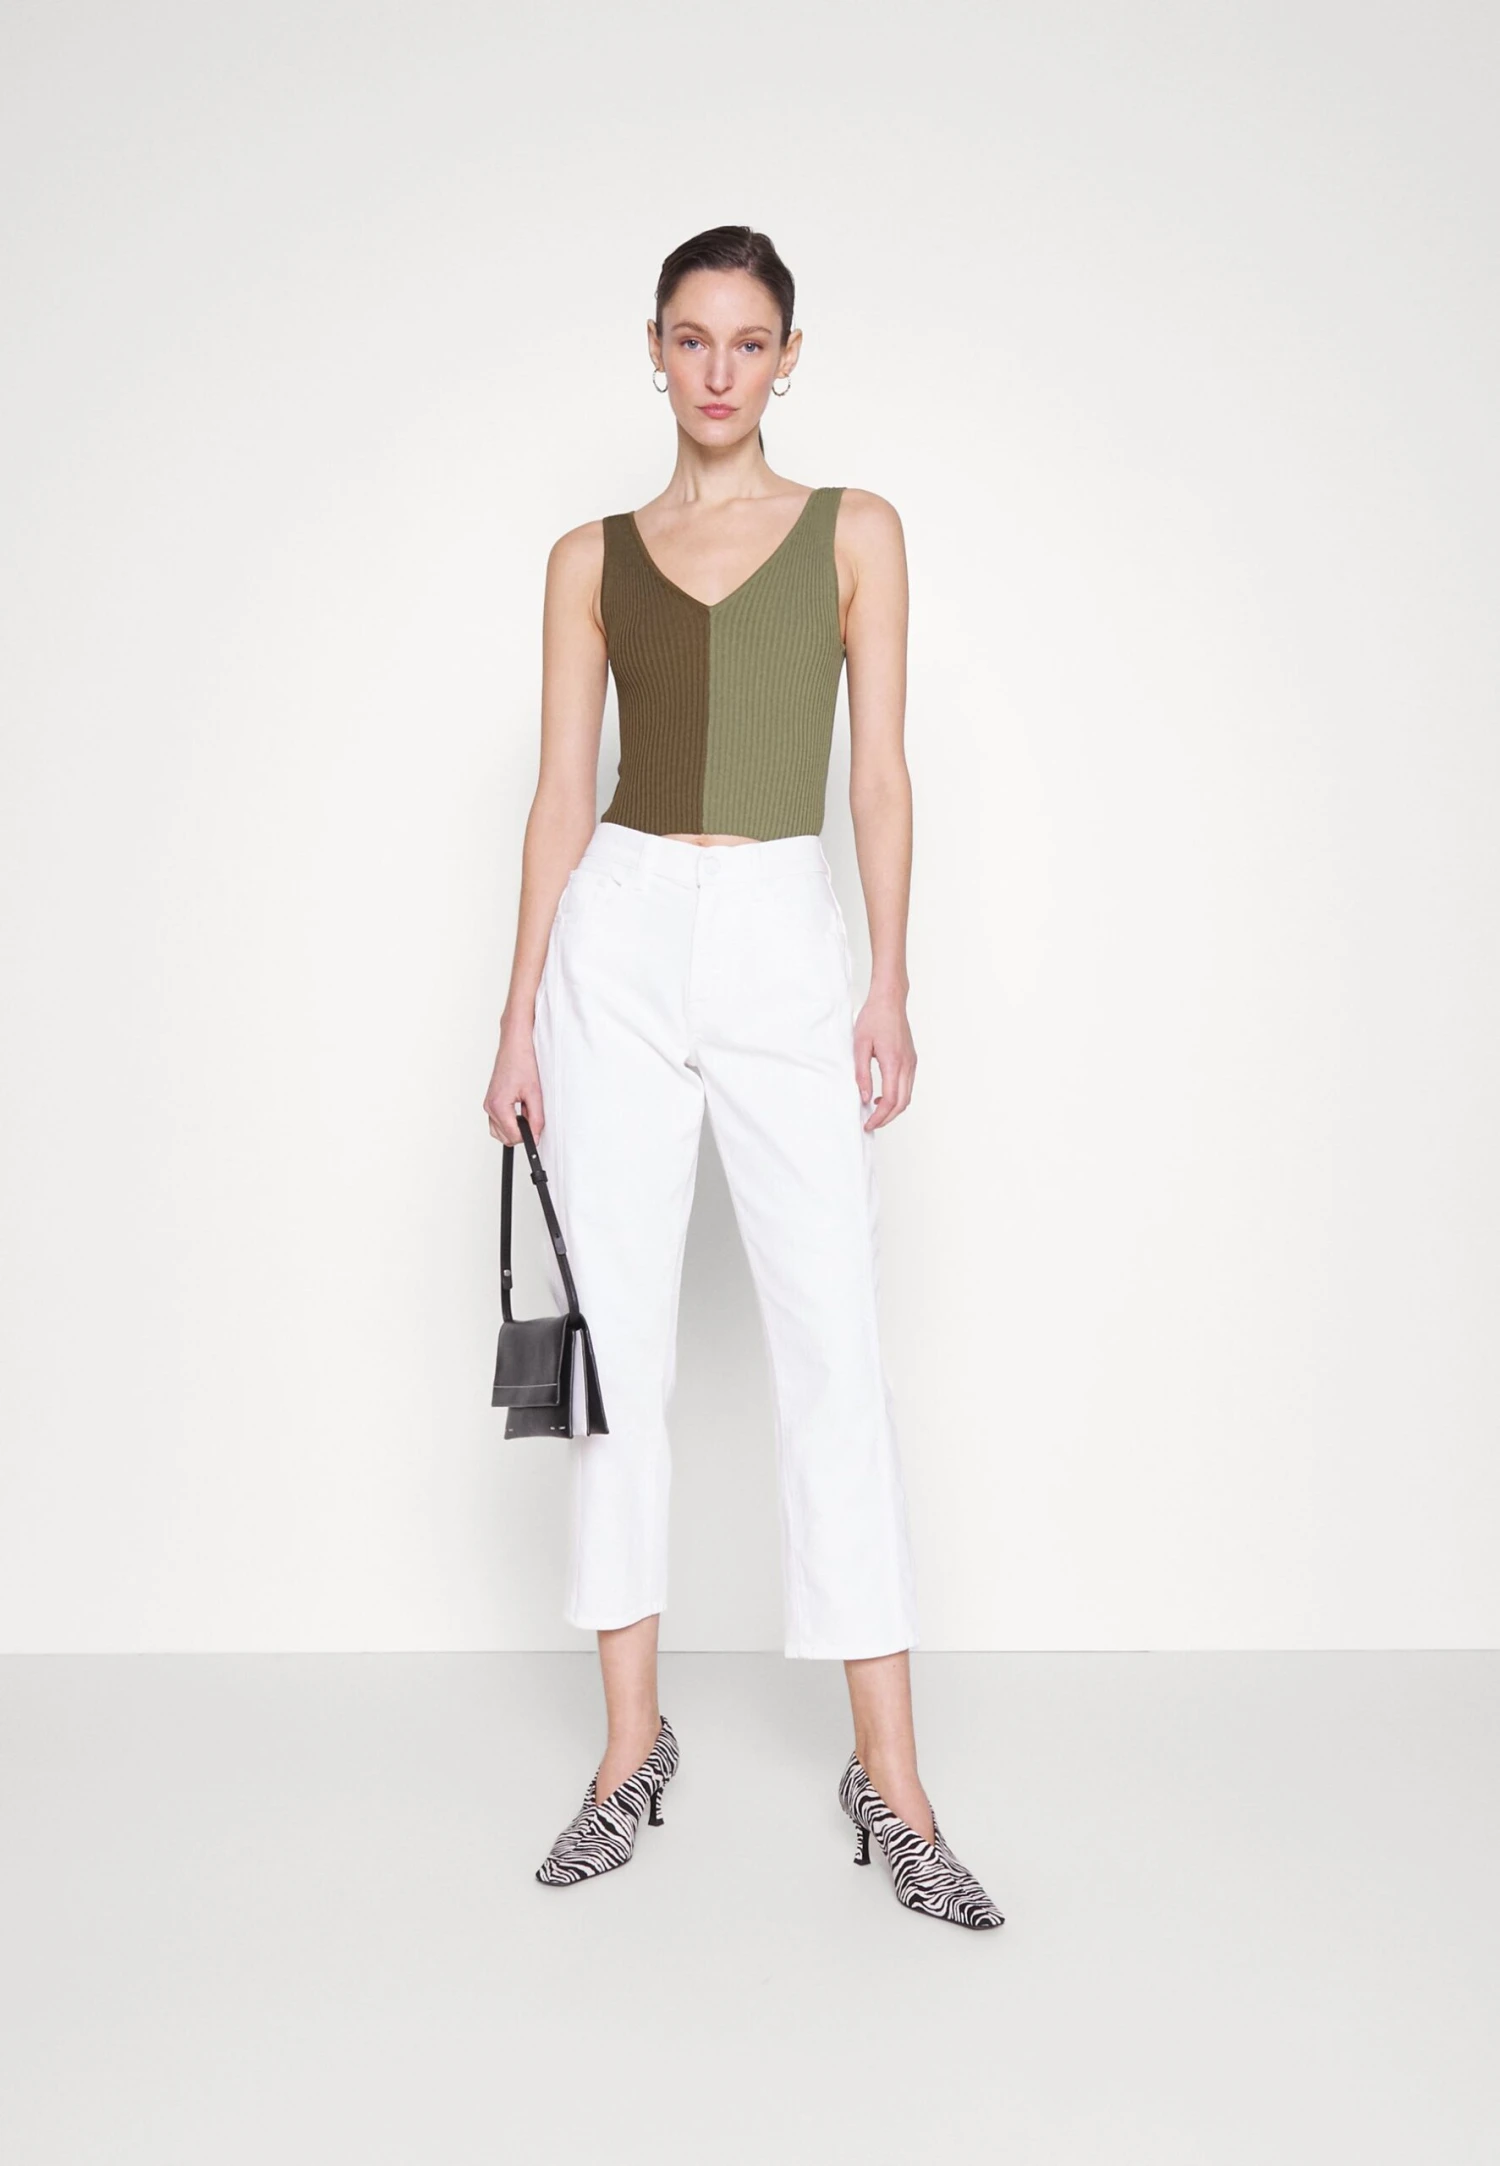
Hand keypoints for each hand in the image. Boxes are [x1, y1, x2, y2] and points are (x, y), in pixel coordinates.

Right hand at [483, 1022, 544, 1144]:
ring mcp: (488, 1105)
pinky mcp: (491, 1102)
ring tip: (527, 1112)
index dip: (528, 1137)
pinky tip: (520, 1110)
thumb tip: (536, 1136)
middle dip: (521, 1133)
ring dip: (515, 1128)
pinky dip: (510, 1122)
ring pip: (500, 1132)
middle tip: (534, 1119)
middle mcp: (489, 1107)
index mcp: (498, 1105)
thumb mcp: (535, 1093)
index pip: (512, 1135)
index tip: (538, 1133)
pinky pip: (498, 1122)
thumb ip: (536, 1119)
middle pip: (505, 1137)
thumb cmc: (522, 1063)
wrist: (514, 1046)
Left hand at [854, 987, 914, 1129]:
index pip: (891, 1100)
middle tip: (871, 1124)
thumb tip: (865, 1097)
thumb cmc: (873, 1018)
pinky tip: (882, 1096)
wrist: (889, 1000)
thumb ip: (862, 1074)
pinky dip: (897, 1097)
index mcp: (893, 1062)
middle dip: (887, 1118)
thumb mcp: (860, 1046)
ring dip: (893, 1109)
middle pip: (902, 1103)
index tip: (868, 1124)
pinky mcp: (911, 1059)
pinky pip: (907, 1085)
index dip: (880, 1117)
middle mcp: (907, 1065)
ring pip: (907, 1096)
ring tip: (875, 1113)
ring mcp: (912, 1062)